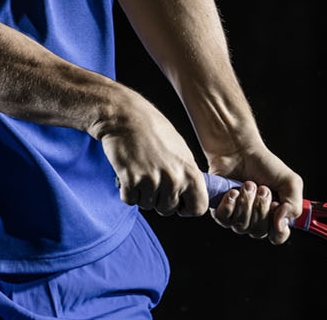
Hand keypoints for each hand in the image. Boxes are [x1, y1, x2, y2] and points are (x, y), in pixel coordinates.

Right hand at [94, 91, 210, 217]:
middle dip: (159, 199)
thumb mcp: (181, 151)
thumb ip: (187, 174)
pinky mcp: (131, 181)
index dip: (187, 208)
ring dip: (142, 194)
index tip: (179, 202)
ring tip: (141, 170)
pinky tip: (129, 173)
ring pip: (148, 206)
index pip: (198, 208)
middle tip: (153, 178)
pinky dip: (127, 191)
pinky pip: (130, 201)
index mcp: (190, 171)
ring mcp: (152, 181)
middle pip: (168, 210)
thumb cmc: (154, 130)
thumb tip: (190, 195)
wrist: (127, 117)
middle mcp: (174, 179)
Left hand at [207, 149, 303, 244]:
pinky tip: (233, 190)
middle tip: (262, 188)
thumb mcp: (290, 182)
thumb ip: (294, 205)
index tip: (276, 208)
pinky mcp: (222, 213)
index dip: (277, 228)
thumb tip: (281, 225)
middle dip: (260, 207)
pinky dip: (230, 204)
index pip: (278, 237)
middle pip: (259, 232)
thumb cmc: (265, 165)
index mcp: (275, 216)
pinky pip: (224, 220)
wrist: (240, 152)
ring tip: (248, 184)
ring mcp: (238, 218)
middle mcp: (256, 221)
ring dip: (246, 202)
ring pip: (241, 226)